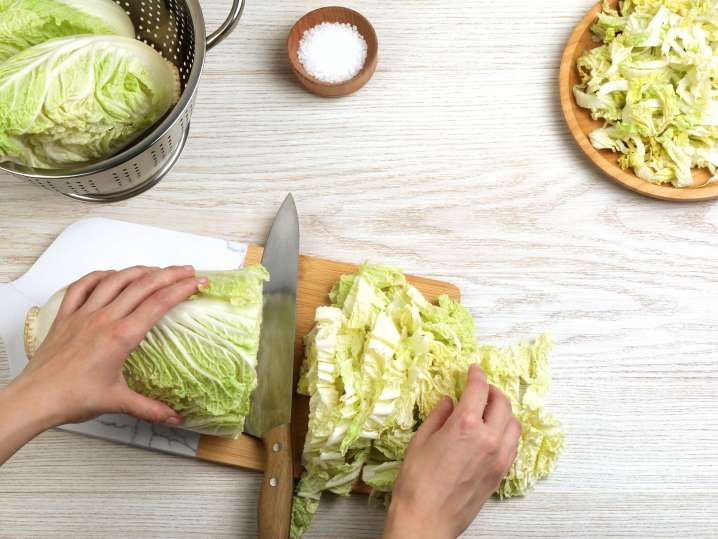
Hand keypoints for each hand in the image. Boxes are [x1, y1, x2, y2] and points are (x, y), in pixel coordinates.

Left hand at [0, 266, 204, 464]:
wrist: (35, 398)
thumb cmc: (72, 398)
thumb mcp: (118, 402)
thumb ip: (150, 408)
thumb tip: (174, 418)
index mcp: (121, 337)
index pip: (159, 304)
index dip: (182, 289)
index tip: (197, 283)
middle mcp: (104, 319)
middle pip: (143, 286)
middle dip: (169, 274)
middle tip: (187, 271)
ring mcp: (84, 314)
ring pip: (116, 280)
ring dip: (140, 271)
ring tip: (157, 270)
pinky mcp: (66, 316)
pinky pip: (83, 286)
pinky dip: (100, 276)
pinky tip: (110, 274)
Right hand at [383, 364, 520, 538]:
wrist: (426, 519)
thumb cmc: (417, 481)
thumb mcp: (421, 440)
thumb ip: (438, 416)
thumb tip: (448, 401)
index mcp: (466, 425)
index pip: (479, 389)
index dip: (477, 375)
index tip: (473, 369)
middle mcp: (488, 438)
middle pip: (503, 403)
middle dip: (493, 390)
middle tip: (482, 388)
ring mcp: (498, 458)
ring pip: (514, 424)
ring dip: (505, 411)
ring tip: (491, 408)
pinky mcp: (501, 474)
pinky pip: (513, 445)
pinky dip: (508, 431)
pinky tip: (495, 432)